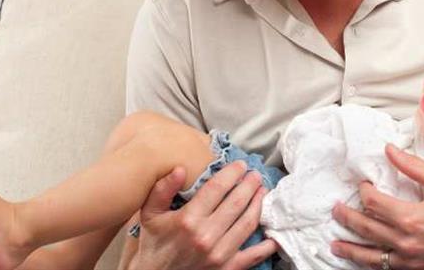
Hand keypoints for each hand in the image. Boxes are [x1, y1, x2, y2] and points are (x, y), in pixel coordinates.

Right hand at [126, 162, 275, 269]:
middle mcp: (206, 236)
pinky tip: (273, 234)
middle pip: (237, 202)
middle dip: (250, 184)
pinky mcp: (227, 268)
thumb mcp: (150, 214)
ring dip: (259, 204)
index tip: (240, 165)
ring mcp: (219, 254)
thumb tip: (180, 169)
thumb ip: (162, 190)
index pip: (217, 188)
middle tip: (255, 174)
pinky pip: (253, 255)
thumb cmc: (154, 245)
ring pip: (248, 223)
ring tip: (263, 191)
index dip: (232, 173)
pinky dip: (267, 245)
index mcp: (188, 219)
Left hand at [330, 144, 423, 268]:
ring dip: (351, 249)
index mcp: (411, 218)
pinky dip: (372, 264)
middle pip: (366, 230)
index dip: (364, 192)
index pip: (374, 203)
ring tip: (336, 244)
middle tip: (335, 210)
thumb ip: (412, 166)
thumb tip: (389, 150)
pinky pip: (388, 269)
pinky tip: (365, 260)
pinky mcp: (418, 269)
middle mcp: (407, 242)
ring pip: (372, 256)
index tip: (363, 185)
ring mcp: (411, 260)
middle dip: (347, 218)